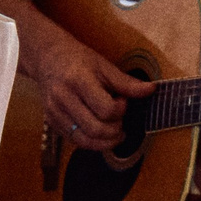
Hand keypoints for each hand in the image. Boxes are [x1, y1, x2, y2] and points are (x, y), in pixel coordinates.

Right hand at [33, 36, 154, 152]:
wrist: (48, 58)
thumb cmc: (78, 60)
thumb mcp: (104, 66)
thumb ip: (126, 82)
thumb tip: (151, 90)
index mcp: (78, 81)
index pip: (105, 110)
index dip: (121, 110)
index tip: (123, 101)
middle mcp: (63, 99)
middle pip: (96, 129)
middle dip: (115, 130)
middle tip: (120, 119)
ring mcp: (55, 113)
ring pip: (85, 141)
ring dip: (106, 142)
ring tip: (115, 131)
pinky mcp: (52, 123)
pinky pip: (76, 142)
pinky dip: (92, 142)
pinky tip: (100, 131)